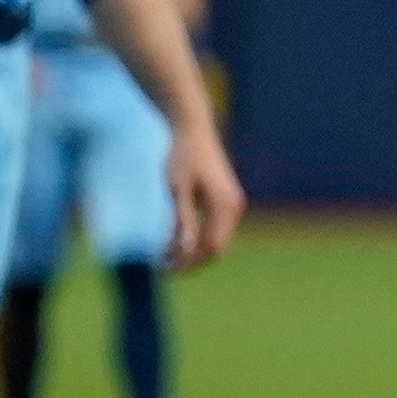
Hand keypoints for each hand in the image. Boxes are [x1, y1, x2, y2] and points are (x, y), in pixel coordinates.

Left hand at [164, 115, 245, 268]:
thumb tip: (184, 250)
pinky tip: (176, 240)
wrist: (193, 128)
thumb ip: (183, 220)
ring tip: (165, 255)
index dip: (189, 262)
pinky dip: (197, 238)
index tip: (165, 268)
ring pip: (215, 239)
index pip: (211, 246)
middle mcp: (233, 206)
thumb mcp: (177, 190)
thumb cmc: (182, 156)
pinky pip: (214, 228)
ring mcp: (232, 204)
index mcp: (224, 205)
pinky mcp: (225, 200)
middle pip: (216, 247)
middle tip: (163, 267)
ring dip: (193, 250)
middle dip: (191, 260)